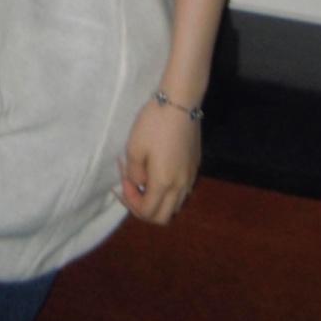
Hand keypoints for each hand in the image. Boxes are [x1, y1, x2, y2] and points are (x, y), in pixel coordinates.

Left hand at [111, 97, 201, 225]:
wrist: (180, 102)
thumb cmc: (153, 124)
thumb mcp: (134, 148)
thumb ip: (134, 174)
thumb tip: (139, 184)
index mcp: (164, 184)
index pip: (147, 212)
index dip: (131, 203)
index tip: (124, 180)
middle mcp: (181, 186)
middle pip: (163, 217)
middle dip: (144, 209)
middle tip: (132, 188)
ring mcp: (191, 178)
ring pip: (175, 206)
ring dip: (158, 202)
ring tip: (145, 182)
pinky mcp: (195, 167)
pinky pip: (182, 192)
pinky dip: (169, 192)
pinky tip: (159, 173)